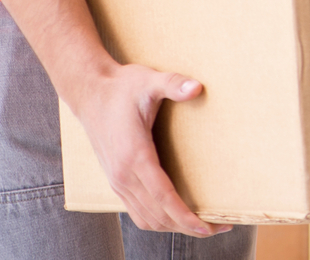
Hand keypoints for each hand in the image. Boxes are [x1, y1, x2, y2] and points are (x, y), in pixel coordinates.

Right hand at [73, 62, 228, 236]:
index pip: (164, 197)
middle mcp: (124, 175)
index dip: (186, 216)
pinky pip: (137, 211)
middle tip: (220, 227)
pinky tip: (176, 216)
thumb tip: (197, 87)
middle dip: (188, 226)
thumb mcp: (149, 81)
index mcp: (135, 156)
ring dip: (173, 226)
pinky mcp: (116, 180)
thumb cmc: (121, 87)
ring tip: (202, 225)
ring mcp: (118, 181)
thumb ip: (174, 84)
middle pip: (158, 215)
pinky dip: (158, 220)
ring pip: (147, 218)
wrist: (89, 92)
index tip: (208, 227)